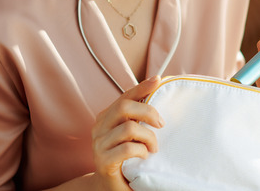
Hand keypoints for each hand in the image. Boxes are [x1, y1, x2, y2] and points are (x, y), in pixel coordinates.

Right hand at [91, 76, 163, 190]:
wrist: (112, 188)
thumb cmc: (126, 159)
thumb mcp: (132, 135)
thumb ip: (138, 118)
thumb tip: (157, 92)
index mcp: (106, 118)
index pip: (124, 97)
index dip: (141, 87)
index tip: (157, 80)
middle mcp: (99, 128)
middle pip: (124, 108)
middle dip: (147, 112)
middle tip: (161, 124)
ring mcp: (99, 145)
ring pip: (129, 128)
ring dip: (148, 138)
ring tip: (153, 148)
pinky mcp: (103, 162)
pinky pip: (128, 149)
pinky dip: (141, 151)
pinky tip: (144, 157)